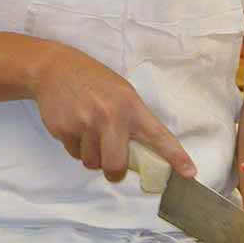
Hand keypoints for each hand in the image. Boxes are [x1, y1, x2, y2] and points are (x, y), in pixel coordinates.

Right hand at [30, 41, 192, 182]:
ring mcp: (84, 124)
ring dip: (92, 156)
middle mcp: (109, 117)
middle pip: (115, 165)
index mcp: (131, 107)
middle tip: (113, 169)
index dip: (175, 156)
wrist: (54, 69)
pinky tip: (74, 127)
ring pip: (91, 162)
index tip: (189, 173)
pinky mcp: (63, 130)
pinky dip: (76, 147)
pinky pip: (73, 153)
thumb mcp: (122, 93)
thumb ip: (132, 119)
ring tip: (88, 136)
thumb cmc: (94, 81)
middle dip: (114, 172)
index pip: (158, 136)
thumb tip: (139, 152)